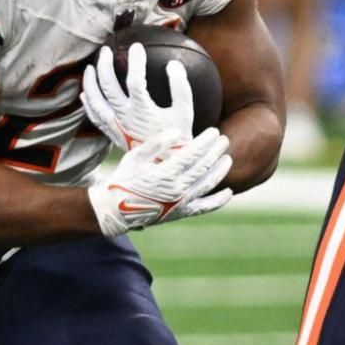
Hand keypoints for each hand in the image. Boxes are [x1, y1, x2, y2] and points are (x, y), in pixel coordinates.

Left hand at [82, 42, 196, 149]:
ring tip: (90, 68)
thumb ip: (180, 86)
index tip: (137, 47)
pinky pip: (94, 117)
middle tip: (106, 51)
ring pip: (95, 101)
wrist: (167, 164)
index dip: (136, 61)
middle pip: (108, 86)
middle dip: (105, 65)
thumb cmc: (178, 137)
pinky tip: (85, 95)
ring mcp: (115, 126)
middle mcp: (124, 118)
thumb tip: (173, 64)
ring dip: (90, 82)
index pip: (135, 80)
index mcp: (142, 111)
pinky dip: (88, 104)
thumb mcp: (185, 111)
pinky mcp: (112, 134)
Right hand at [87, 128, 233, 235]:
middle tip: (224, 139)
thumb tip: (177, 132)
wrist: (116, 211)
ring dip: (220, 171)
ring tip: (227, 158)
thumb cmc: (124, 179)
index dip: (205, 141)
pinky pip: (205, 208)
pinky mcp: (181, 213)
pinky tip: (229, 192)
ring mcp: (181, 203)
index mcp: (165, 173)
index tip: (214, 131)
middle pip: (204, 166)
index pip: (193, 153)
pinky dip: (218, 201)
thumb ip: (157, 143)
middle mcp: (176, 189)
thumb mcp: (135, 156)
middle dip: (216, 151)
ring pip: (208, 184)